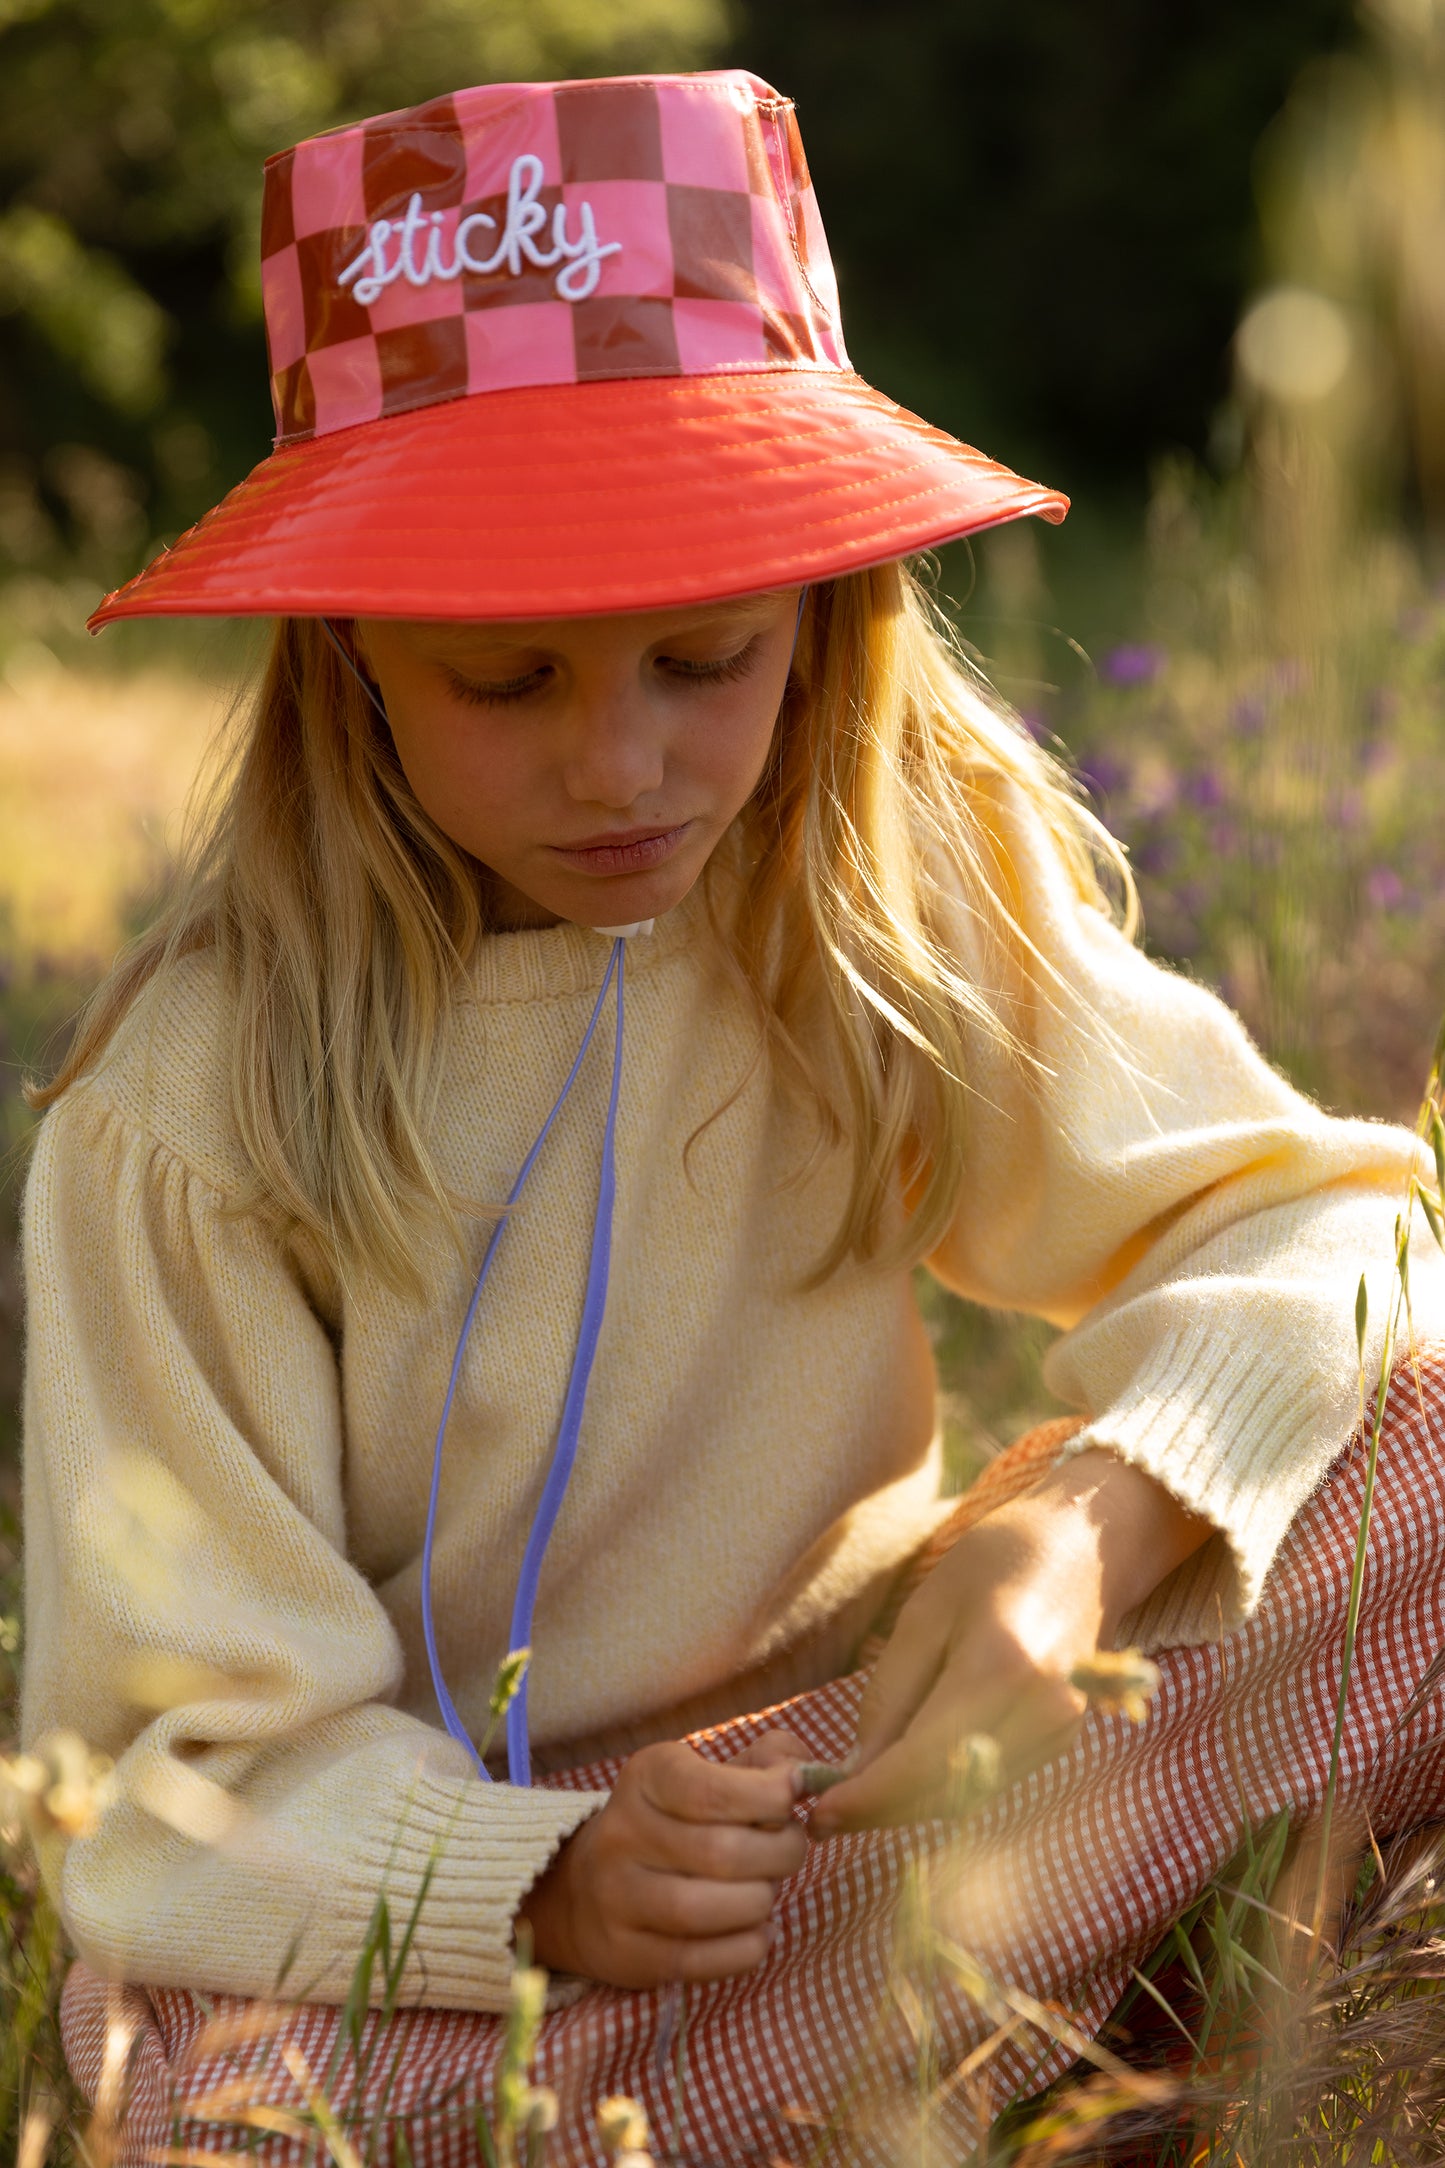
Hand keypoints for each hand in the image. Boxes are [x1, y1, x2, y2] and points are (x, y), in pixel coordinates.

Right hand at [516, 1732, 809, 1987]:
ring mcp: (618, 1897)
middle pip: (724, 1852)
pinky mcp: (626, 1953)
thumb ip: (768, 1760)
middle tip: (789, 1850)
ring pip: (712, 1908)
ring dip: (762, 1901)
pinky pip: (701, 1960)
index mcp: (646, 1777)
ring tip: (766, 1890)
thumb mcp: (709, 1773)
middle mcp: (623, 1833)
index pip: (713, 1789)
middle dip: (781, 1853)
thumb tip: (805, 1776)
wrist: (585, 1888)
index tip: (793, 1796)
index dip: (770, 1796)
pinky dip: (747, 1948)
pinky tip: (757, 1930)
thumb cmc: (674, 1821)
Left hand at [810, 1451, 1209, 1834]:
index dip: (869, 1798)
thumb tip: (857, 1769)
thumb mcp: (925, 1612)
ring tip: (859, 1792)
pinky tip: (910, 1769)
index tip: (820, 1815)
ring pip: (970, 1798)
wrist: (1085, 1546)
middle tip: (825, 1814)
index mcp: (1001, 1668)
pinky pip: (992, 1781)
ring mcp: (1061, 1731)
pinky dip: (946, 1787)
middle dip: (883, 1810)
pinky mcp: (1064, 1739)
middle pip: (948, 1794)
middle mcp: (1041, 1711)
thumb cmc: (997, 1562)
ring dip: (912, 1804)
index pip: (924, 1762)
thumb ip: (890, 1695)